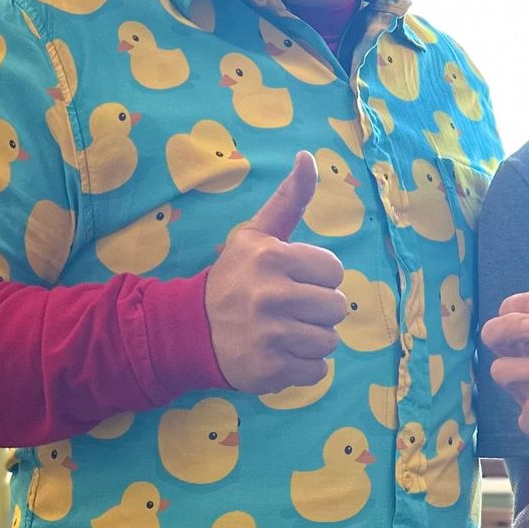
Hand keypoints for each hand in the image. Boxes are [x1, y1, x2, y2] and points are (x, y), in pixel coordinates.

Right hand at [205, 151, 347, 394]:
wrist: (192, 331)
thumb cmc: (234, 279)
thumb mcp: (255, 235)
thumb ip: (288, 199)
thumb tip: (308, 157)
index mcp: (272, 258)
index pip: (334, 270)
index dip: (317, 277)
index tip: (292, 280)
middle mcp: (271, 296)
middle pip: (336, 307)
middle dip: (317, 309)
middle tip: (287, 309)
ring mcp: (271, 336)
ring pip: (329, 341)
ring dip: (311, 339)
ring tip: (283, 332)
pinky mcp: (271, 370)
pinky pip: (317, 371)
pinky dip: (303, 366)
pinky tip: (279, 354)